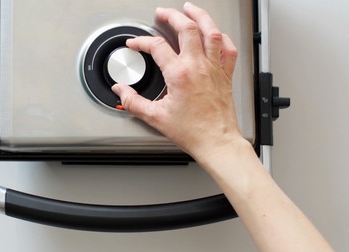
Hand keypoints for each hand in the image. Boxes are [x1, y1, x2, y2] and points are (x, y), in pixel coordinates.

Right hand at [111, 2, 244, 164]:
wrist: (216, 141)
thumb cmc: (193, 132)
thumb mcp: (155, 118)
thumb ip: (133, 103)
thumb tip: (120, 92)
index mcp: (180, 75)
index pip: (156, 47)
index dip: (141, 41)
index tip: (135, 44)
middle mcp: (198, 67)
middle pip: (186, 28)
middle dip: (172, 15)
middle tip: (162, 13)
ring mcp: (214, 68)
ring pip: (210, 31)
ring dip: (199, 16)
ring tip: (190, 9)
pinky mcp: (225, 75)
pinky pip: (227, 49)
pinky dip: (221, 37)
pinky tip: (215, 34)